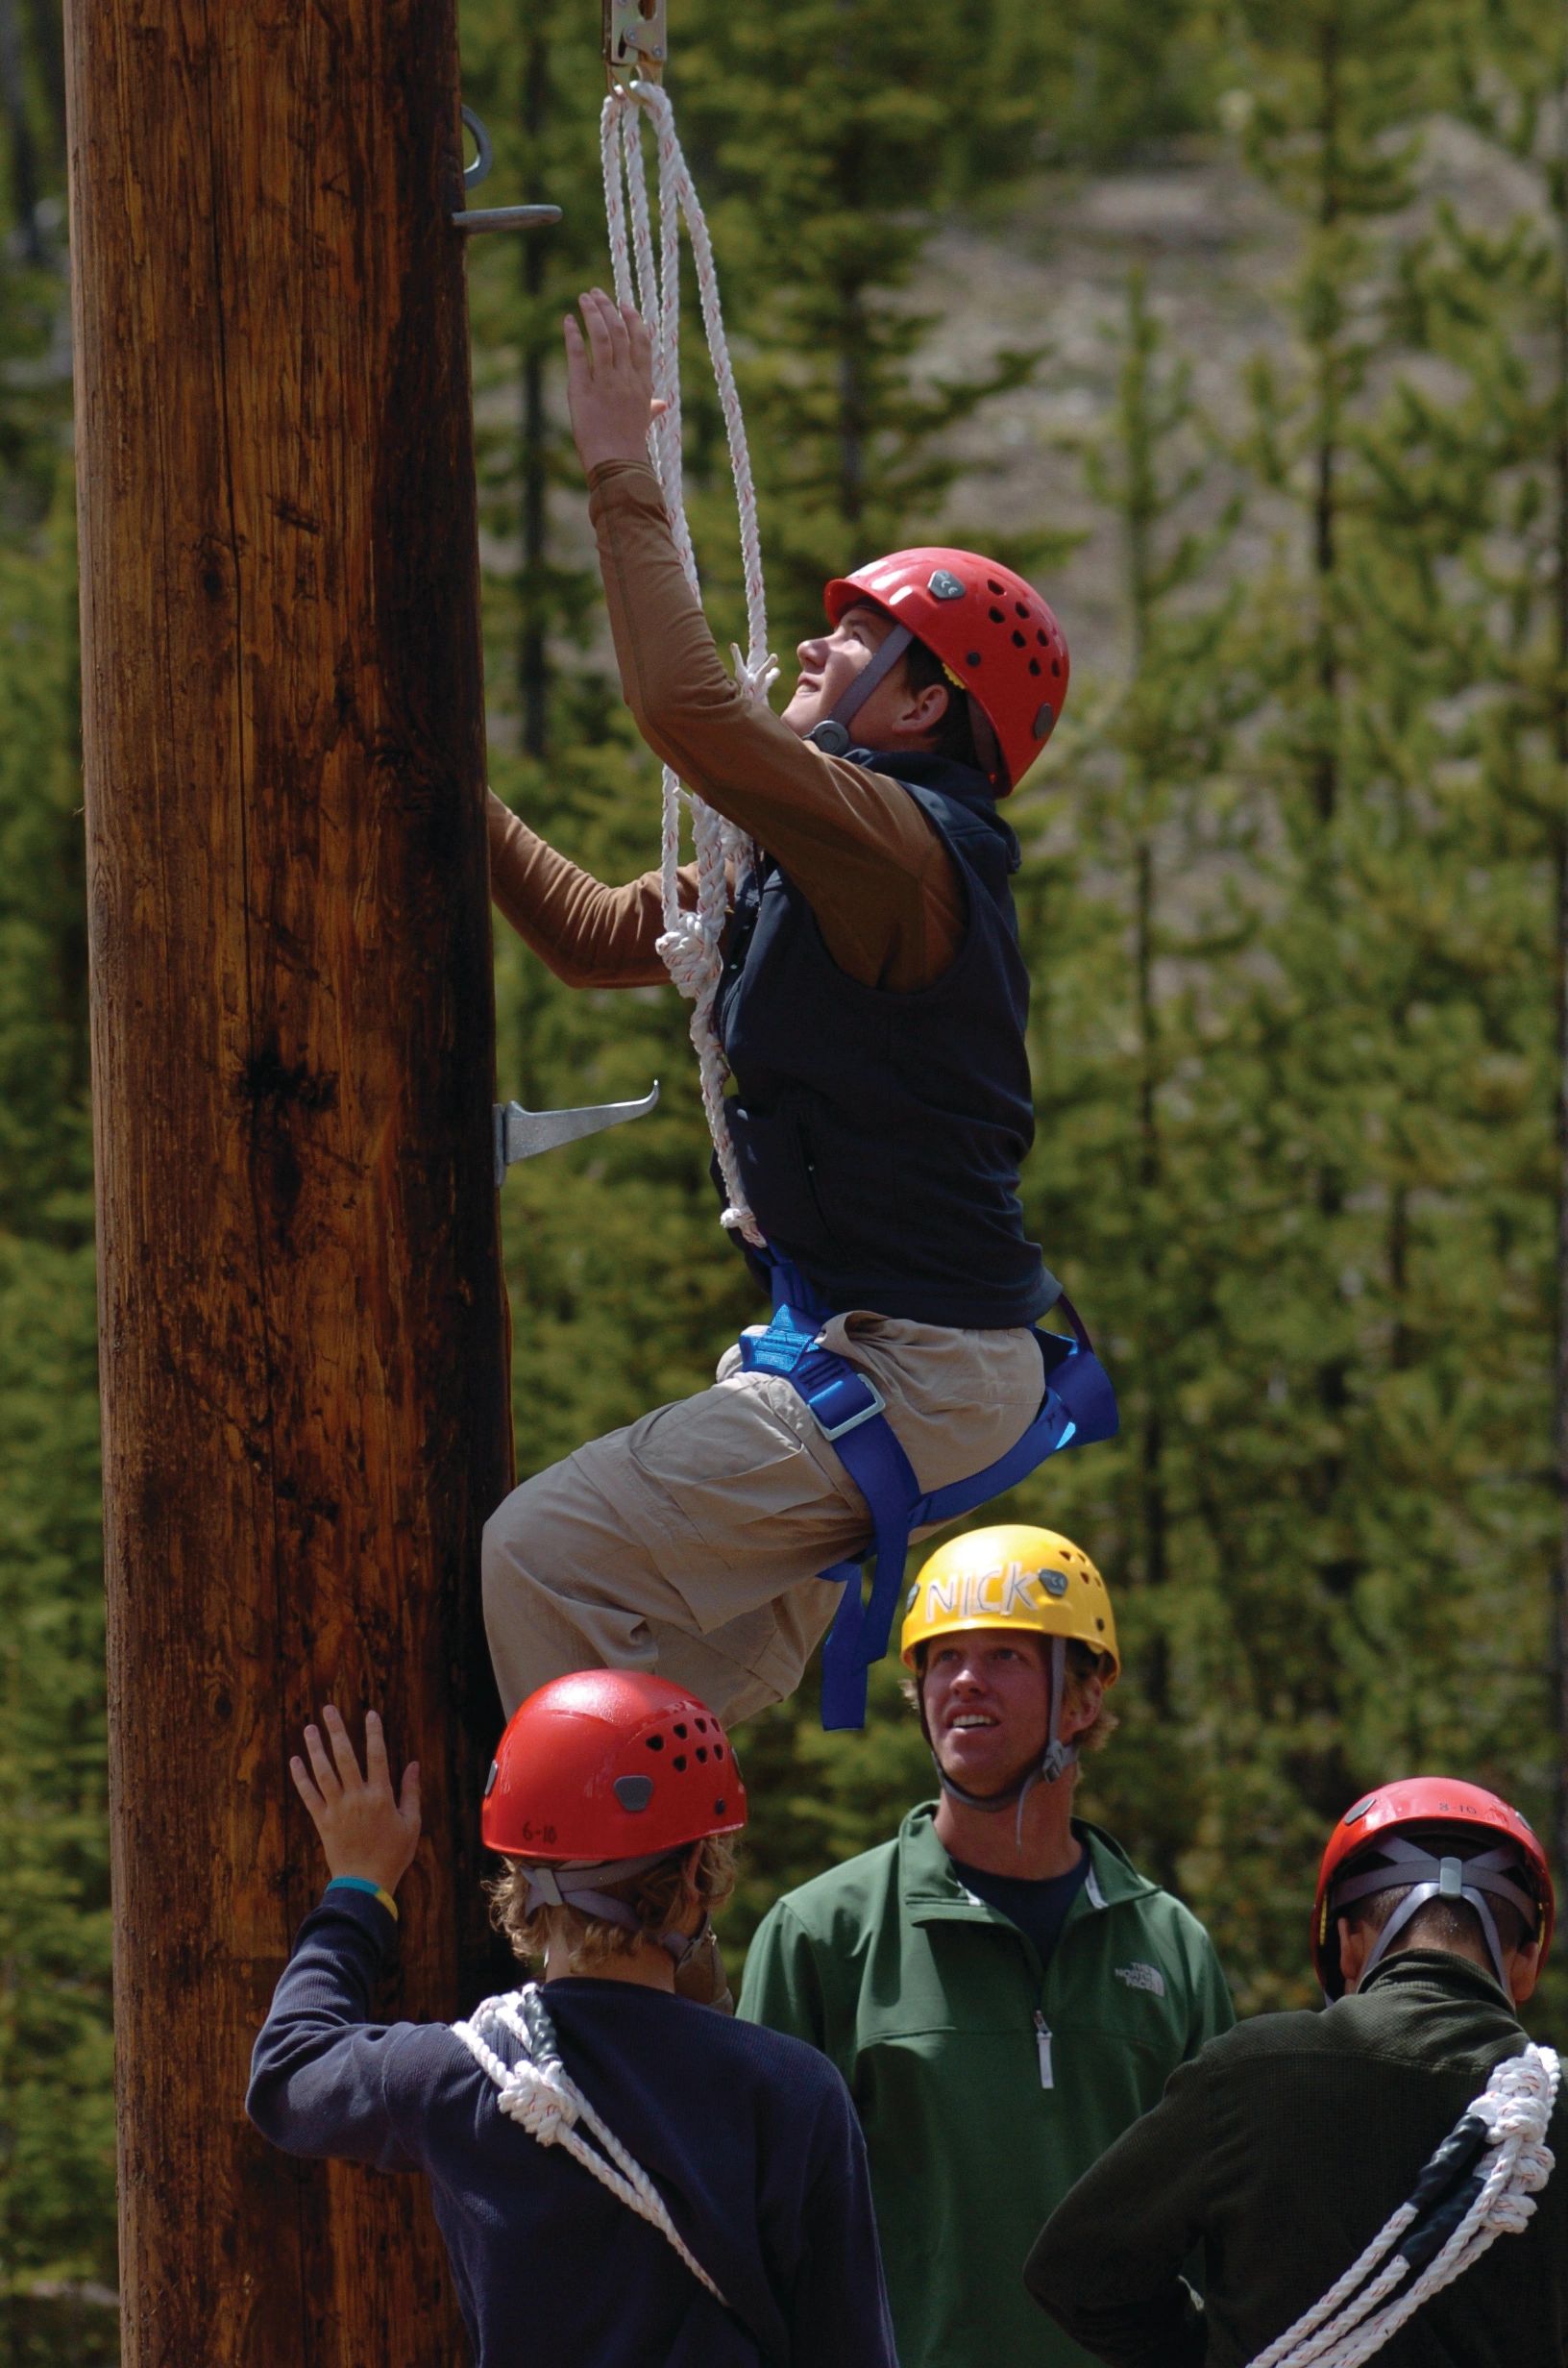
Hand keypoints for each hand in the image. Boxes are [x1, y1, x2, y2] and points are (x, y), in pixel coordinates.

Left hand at [290, 1705, 420, 1895]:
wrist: (365, 1883)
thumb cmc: (393, 1854)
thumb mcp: (412, 1824)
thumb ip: (411, 1792)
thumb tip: (414, 1765)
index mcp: (381, 1796)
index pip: (377, 1756)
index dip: (374, 1733)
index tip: (370, 1714)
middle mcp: (357, 1798)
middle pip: (345, 1757)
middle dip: (337, 1731)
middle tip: (328, 1710)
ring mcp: (337, 1809)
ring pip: (324, 1772)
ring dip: (315, 1748)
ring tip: (309, 1728)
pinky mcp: (323, 1821)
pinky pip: (309, 1795)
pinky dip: (301, 1778)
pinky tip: (295, 1761)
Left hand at [564, 289, 666, 473]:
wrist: (616, 463)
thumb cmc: (630, 445)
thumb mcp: (644, 423)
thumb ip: (652, 409)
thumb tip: (662, 405)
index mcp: (643, 384)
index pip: (641, 341)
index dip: (633, 319)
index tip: (624, 304)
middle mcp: (625, 379)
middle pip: (620, 333)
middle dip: (609, 308)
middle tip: (597, 293)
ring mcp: (605, 383)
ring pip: (602, 337)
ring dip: (592, 313)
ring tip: (584, 297)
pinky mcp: (582, 389)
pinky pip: (578, 355)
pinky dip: (573, 335)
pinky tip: (568, 320)